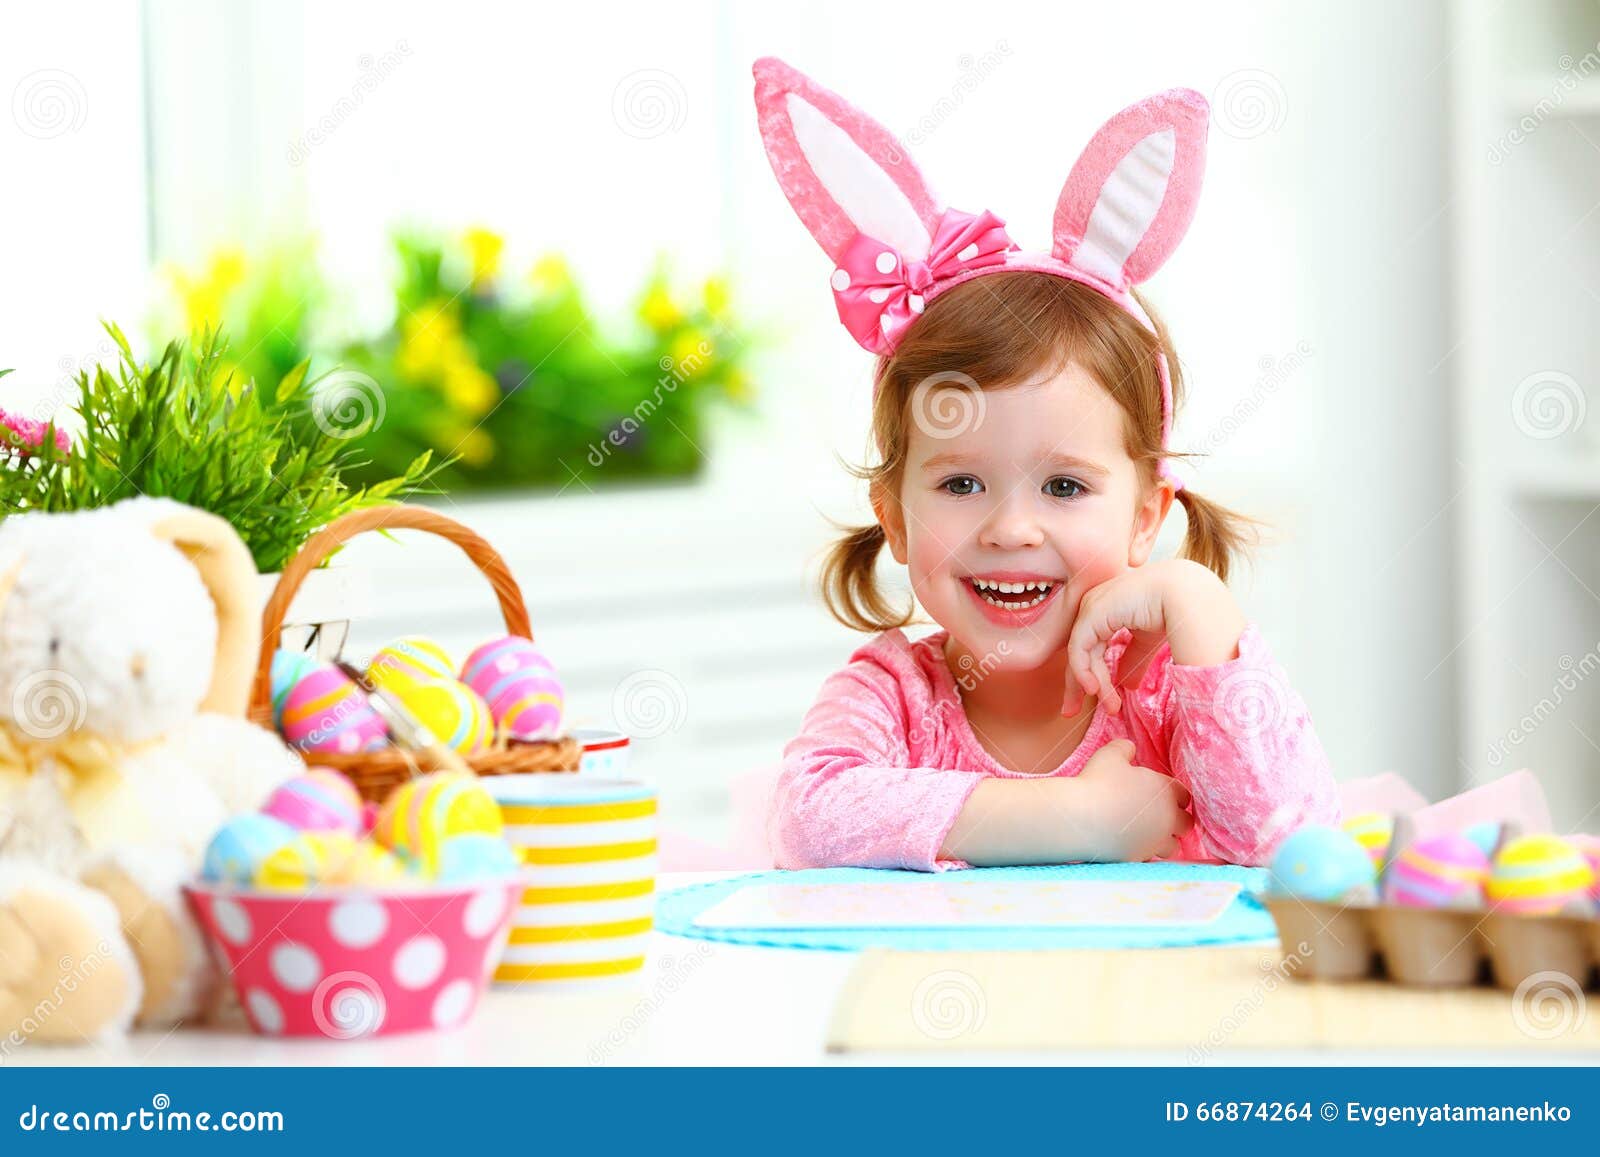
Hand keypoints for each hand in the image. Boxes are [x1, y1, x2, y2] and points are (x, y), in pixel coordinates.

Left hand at [1060, 559, 1243, 716]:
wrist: (1187, 595)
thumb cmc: (1174, 611)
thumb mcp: (1148, 642)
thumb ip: (1133, 660)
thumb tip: (1127, 685)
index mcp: (1107, 608)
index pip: (1088, 647)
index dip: (1088, 675)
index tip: (1095, 701)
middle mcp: (1095, 605)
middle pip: (1078, 651)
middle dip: (1076, 684)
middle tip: (1071, 711)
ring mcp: (1092, 606)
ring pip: (1080, 653)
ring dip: (1091, 684)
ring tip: (1111, 707)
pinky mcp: (1092, 612)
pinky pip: (1079, 648)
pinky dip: (1083, 671)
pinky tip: (1094, 690)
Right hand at [1072, 738, 1193, 860]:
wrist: (1082, 818)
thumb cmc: (1098, 782)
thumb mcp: (1110, 756)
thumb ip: (1124, 749)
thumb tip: (1129, 748)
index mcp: (1166, 791)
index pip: (1184, 795)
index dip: (1175, 795)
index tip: (1161, 794)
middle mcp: (1168, 819)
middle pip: (1185, 824)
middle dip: (1175, 820)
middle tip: (1158, 815)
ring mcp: (1155, 842)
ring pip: (1172, 847)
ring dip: (1162, 840)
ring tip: (1145, 834)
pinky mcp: (1140, 859)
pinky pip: (1149, 858)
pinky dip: (1143, 853)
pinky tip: (1128, 844)